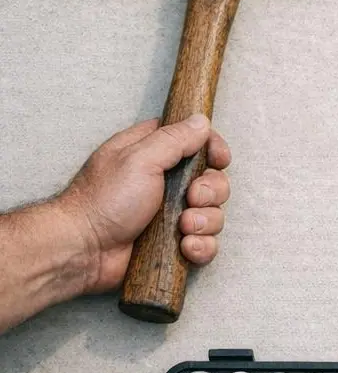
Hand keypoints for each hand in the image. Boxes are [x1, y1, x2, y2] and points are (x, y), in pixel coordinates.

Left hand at [56, 114, 231, 292]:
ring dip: (206, 222)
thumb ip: (174, 138)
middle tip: (192, 198)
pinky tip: (185, 247)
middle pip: (213, 180)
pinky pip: (206, 243)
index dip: (213, 149)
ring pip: (213, 214)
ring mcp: (171, 214)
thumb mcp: (139, 159)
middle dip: (211, 191)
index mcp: (154, 154)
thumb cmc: (103, 200)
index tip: (218, 159)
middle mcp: (166, 182)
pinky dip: (201, 246)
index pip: (197, 142)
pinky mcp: (174, 242)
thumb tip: (201, 121)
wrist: (84, 250)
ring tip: (183, 228)